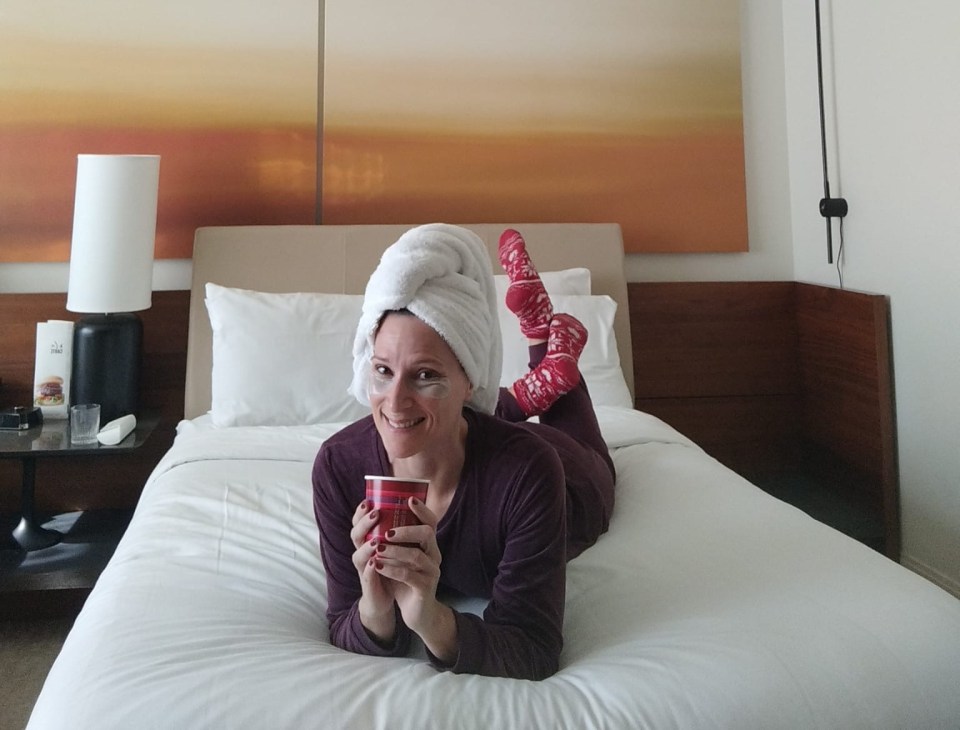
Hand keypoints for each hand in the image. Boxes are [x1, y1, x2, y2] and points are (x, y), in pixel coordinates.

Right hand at [349, 500, 397, 639]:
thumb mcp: (393, 547)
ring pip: (358, 556)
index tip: (368, 500)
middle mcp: (362, 554)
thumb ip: (397, 529)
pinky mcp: (368, 586)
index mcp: (366, 542)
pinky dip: (370, 570)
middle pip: (355, 535)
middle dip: (364, 523)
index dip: (360, 512)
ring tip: (375, 539)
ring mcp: (363, 570)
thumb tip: (410, 503)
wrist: (383, 599)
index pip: (358, 524)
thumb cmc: (390, 568)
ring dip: (366, 547)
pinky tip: (374, 563)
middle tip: (375, 513)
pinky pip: (367, 577)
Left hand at [371, 498, 457, 663]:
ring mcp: (431, 572)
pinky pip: (409, 576)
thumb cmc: (405, 580)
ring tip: (377, 549)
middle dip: (406, 530)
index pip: (431, 521)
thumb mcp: (399, 557)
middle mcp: (434, 555)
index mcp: (428, 545)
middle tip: (386, 532)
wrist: (417, 612)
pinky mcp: (425, 588)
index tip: (408, 499)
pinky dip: (391, 569)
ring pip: (416, 555)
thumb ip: (393, 540)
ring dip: (394, 551)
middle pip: (427, 534)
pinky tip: (377, 566)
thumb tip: (374, 515)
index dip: (422, 510)